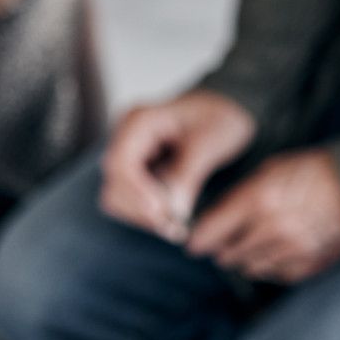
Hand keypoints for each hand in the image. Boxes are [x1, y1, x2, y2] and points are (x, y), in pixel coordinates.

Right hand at [100, 90, 255, 240]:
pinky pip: (129, 201)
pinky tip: (170, 219)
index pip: (119, 163)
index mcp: (139, 121)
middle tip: (174, 228)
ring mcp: (127, 156)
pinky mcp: (134, 173)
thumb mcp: (209, 142)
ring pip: (116, 198)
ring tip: (175, 227)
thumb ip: (188, 175)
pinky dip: (146, 216)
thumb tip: (173, 212)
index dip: (136, 192)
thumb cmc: (220, 117)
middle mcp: (125, 139)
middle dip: (141, 211)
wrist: (226, 110)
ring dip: (142, 218)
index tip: (161, 213)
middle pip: (113, 185)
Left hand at [186, 149, 339, 283]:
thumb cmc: (311, 171)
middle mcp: (271, 229)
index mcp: (257, 200)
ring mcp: (292, 249)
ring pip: (249, 267)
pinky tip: (271, 254)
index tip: (193, 244)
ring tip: (248, 246)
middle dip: (221, 249)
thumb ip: (238, 197)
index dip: (197, 240)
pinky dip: (269, 267)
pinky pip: (277, 275)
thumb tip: (212, 218)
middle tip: (222, 243)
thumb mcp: (268, 171)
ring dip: (244, 259)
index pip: (210, 232)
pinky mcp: (310, 262)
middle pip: (227, 254)